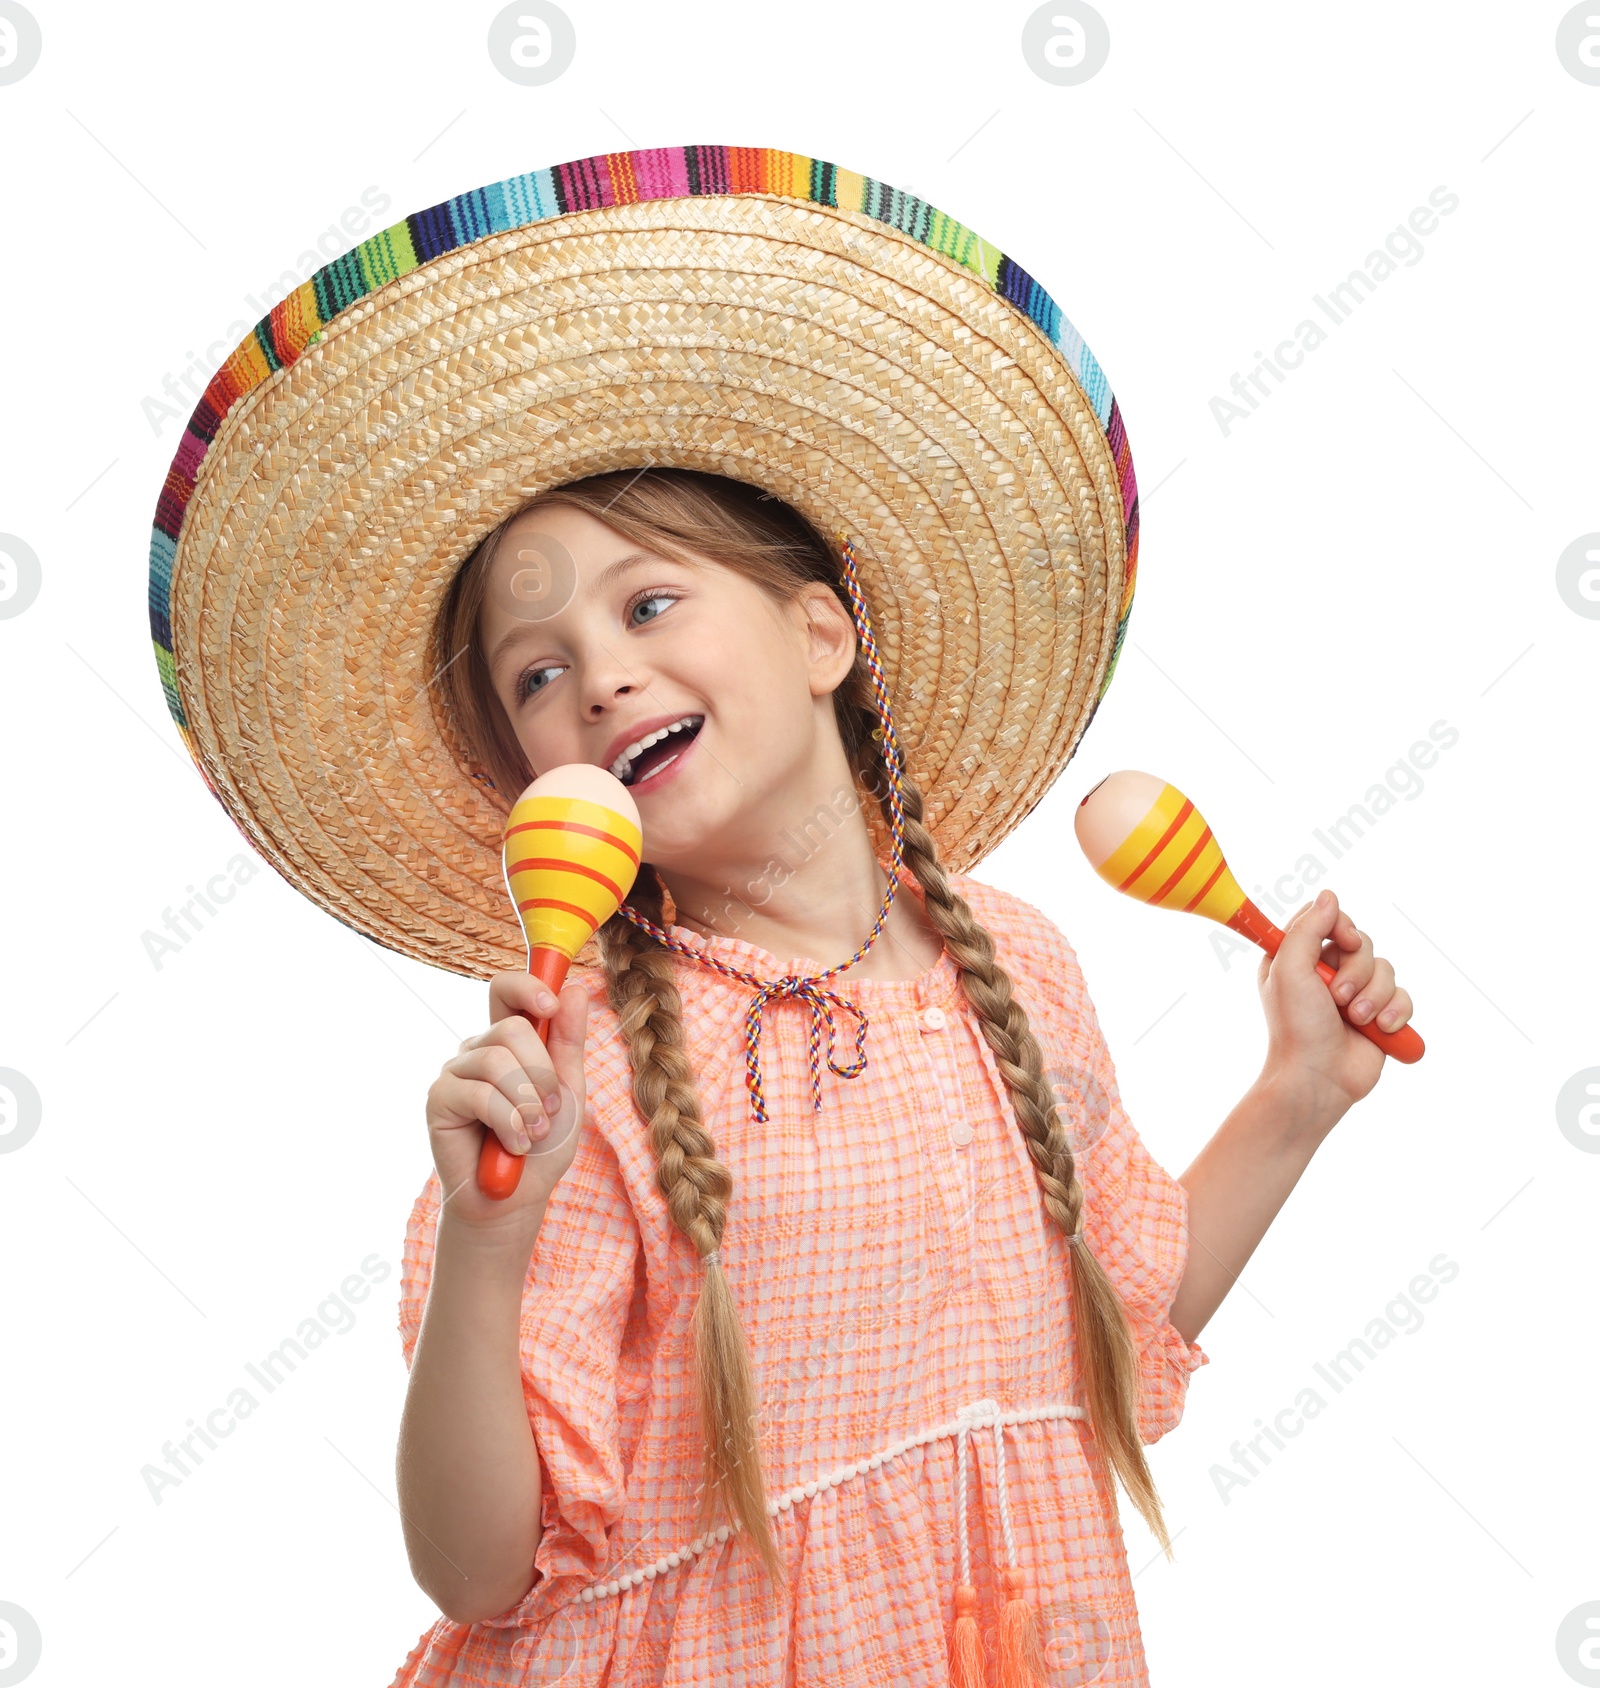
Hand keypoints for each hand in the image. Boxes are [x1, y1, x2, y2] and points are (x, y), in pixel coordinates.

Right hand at [423, 972, 590, 1233]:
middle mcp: (478, 1049)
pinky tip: (513, 1146)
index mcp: (509, 1041)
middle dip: (542, 1073)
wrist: (516, 1199)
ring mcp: (455, 1072)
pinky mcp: (439, 1099)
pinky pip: (480, 1094)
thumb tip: (573, 989)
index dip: (528, 986)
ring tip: (532, 1133)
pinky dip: (508, 1123)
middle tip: (548, 1110)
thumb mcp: (567, 1090)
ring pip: (497, 1060)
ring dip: (527, 1104)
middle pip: (512, 1027)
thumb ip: (568, 1042)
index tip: (550, 1006)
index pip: (506, 990)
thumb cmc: (542, 1145)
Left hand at [1256, 889, 1414, 1123]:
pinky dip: (1395, 1012)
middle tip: (1338, 999)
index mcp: (1296, 957)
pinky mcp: (1379, 1015)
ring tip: (1357, 1019)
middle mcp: (1326, 971)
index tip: (1343, 941)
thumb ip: (1306, 930)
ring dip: (1375, 995)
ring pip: (1386, 969)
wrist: (1318, 1079)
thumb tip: (1329, 895)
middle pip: (1362, 942)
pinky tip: (1379, 1029)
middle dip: (1357, 971)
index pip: (1328, 918)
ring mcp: (1355, 994)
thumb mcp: (1289, 970)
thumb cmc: (1296, 1027)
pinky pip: (1404, 996)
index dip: (1341, 926)